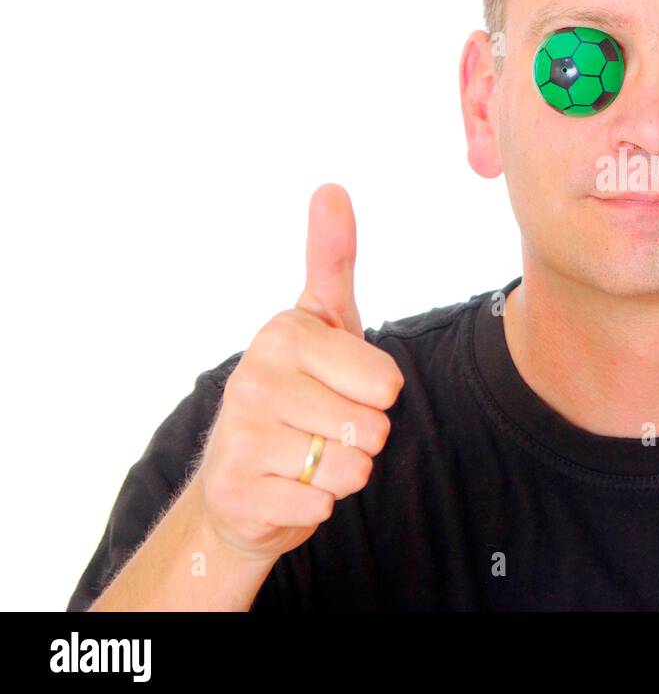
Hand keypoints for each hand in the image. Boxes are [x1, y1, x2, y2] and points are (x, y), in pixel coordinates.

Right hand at [193, 183, 404, 561]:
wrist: (241, 481)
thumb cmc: (299, 392)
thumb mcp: (322, 323)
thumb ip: (332, 259)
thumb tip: (331, 187)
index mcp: (283, 333)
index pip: (387, 383)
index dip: (376, 396)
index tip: (340, 387)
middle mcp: (253, 378)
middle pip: (373, 428)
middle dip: (363, 439)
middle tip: (325, 428)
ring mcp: (239, 436)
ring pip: (351, 470)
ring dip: (341, 474)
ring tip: (307, 457)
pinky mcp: (236, 493)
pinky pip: (321, 506)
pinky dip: (315, 506)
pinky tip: (287, 488)